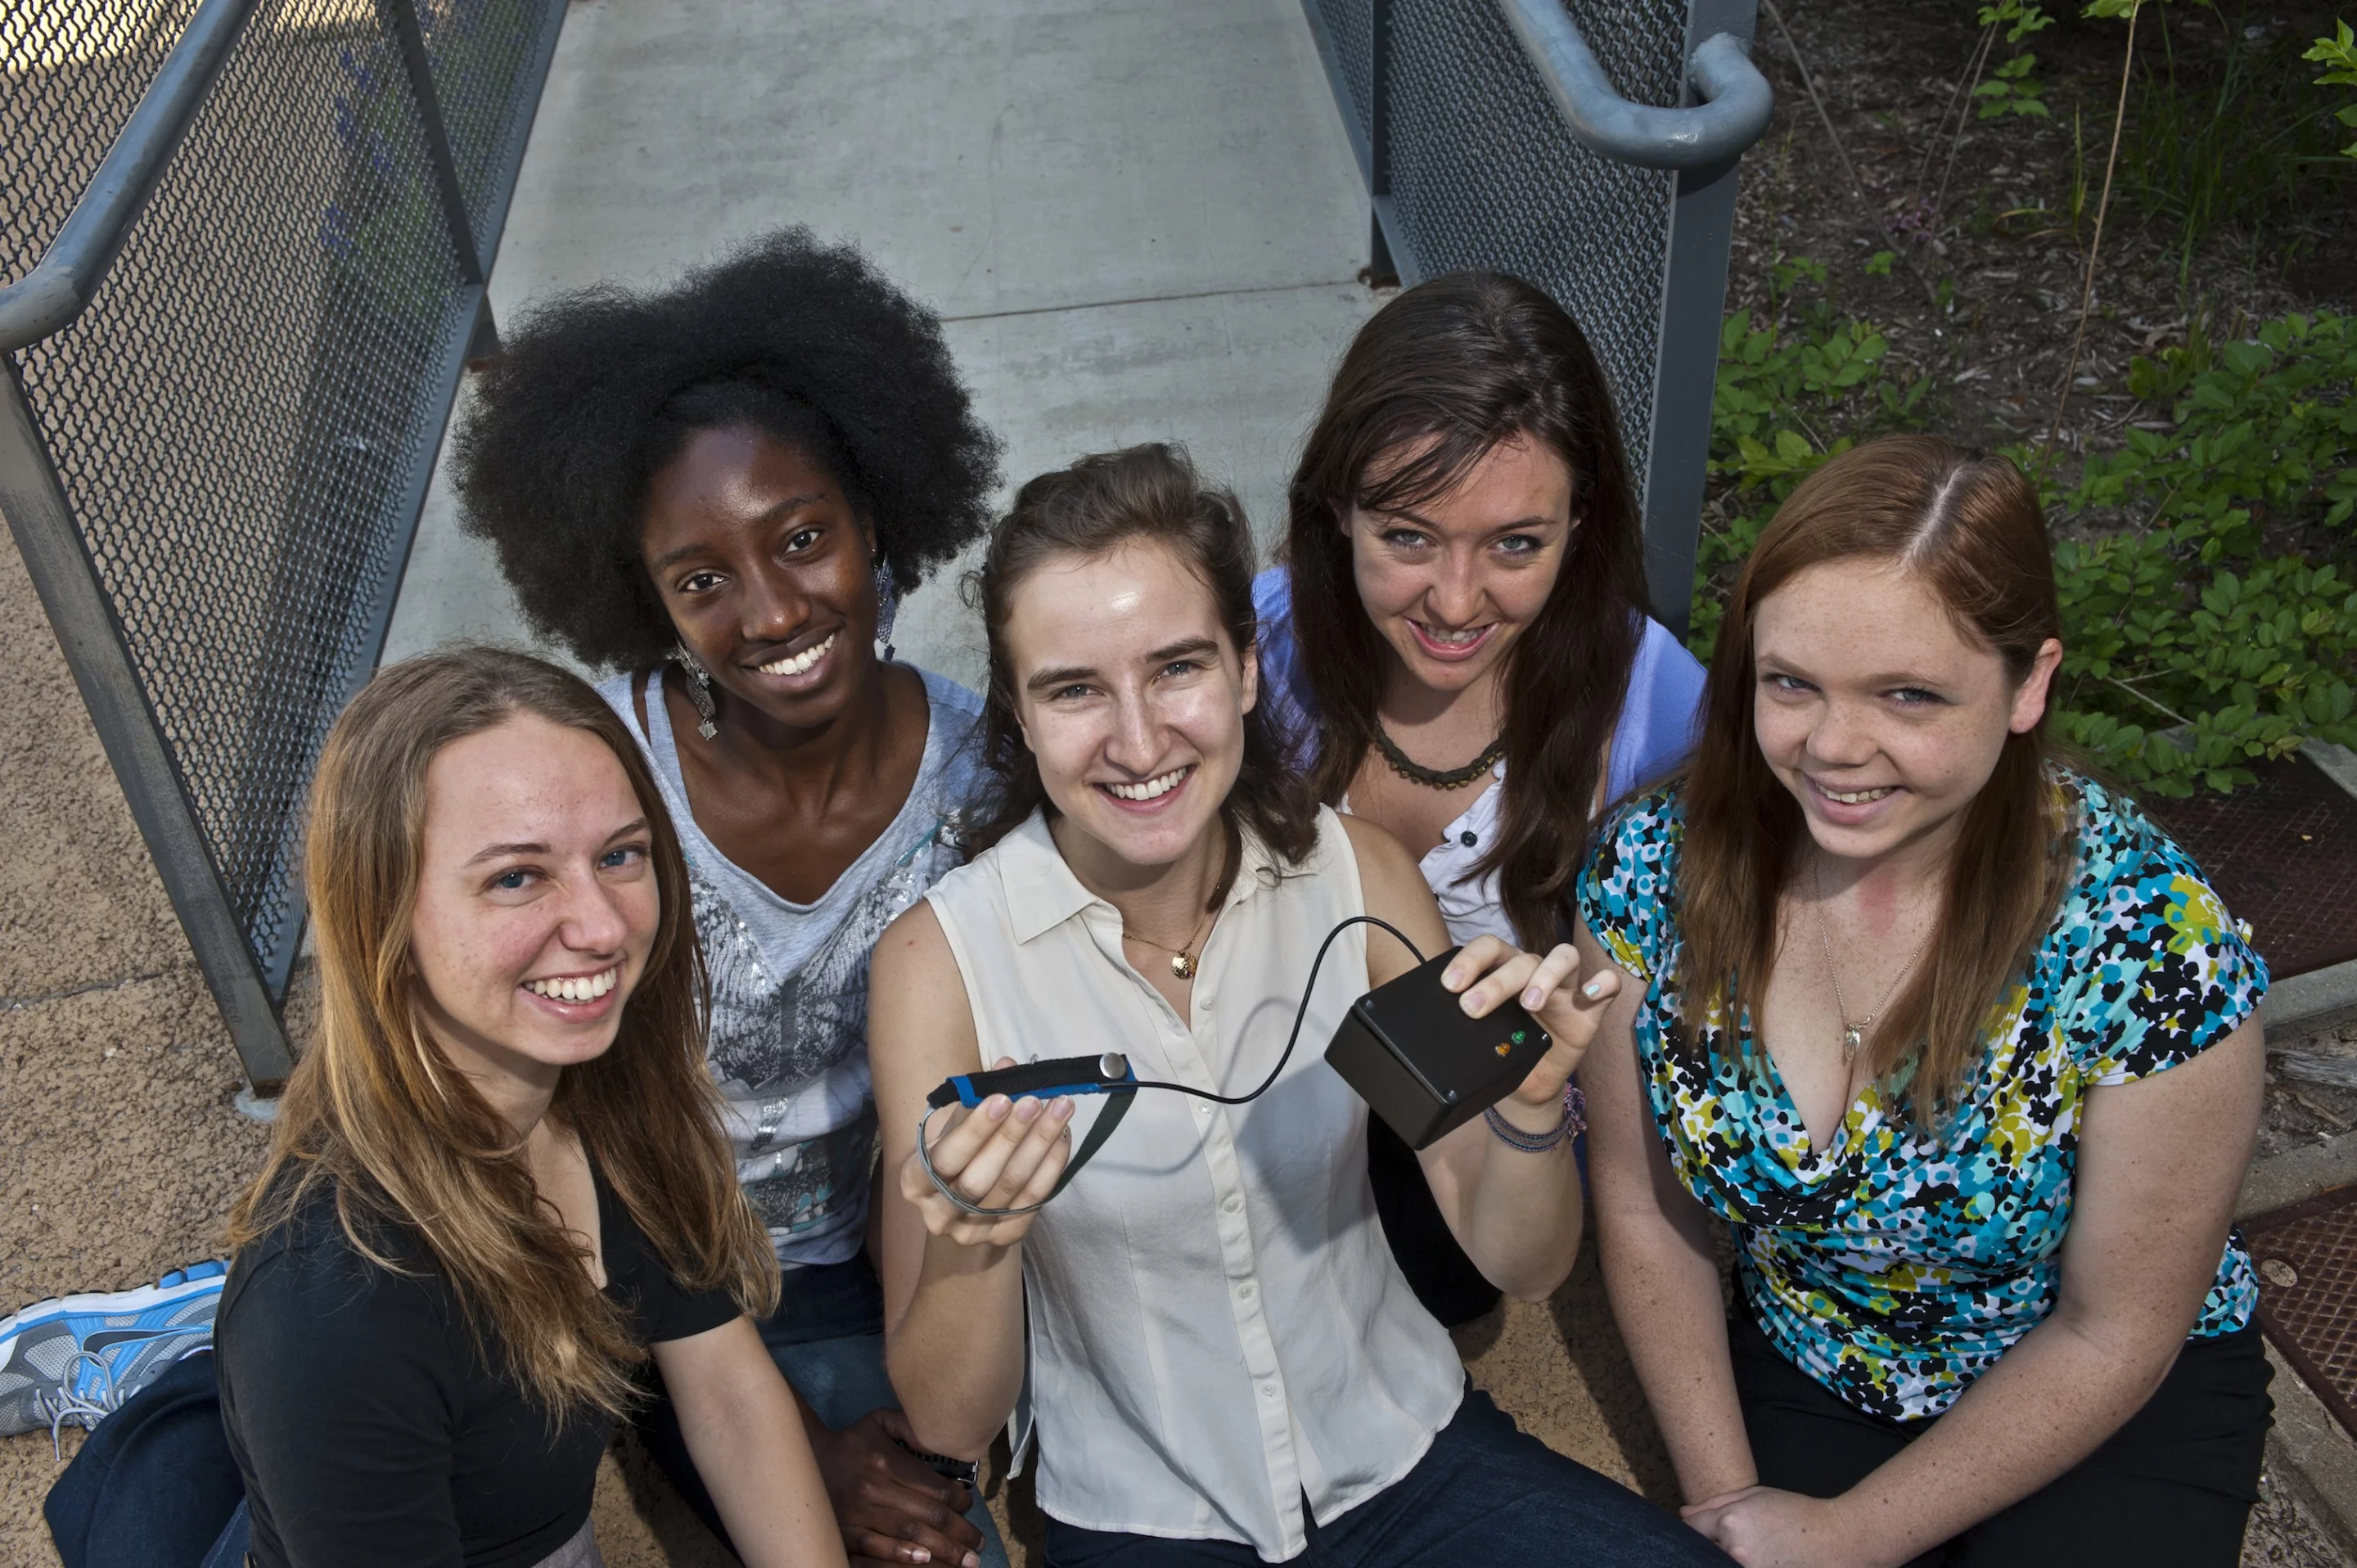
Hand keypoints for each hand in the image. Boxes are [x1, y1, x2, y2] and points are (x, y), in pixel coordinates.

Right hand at [813, 1408, 984, 1567]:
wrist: (805, 1459)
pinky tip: (924, 1562)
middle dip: (960, 1534)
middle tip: (978, 1547)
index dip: (960, 1502)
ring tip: (964, 1562)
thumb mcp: (880, 1421)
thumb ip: (912, 1427)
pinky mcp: (844, 1532)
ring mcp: (857, 1513)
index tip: (970, 1509)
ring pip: (908, 1536)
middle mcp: (874, 1488)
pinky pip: (876, 1550)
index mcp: (887, 1461)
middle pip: (928, 1516)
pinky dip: (901, 1558)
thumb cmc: (852, 1442)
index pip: (935, 1488)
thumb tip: (945, 1441)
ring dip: (941, 1551)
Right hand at [896, 1056, 1074, 1247]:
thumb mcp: (953, 1128)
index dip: (975, 1129)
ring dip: (1039, 1145)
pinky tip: (1063, 1137)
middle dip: (1012, 1136)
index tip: (1003, 1098)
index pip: (944, 1158)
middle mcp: (939, 1214)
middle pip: (979, 1179)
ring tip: (1060, 1110)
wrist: (960, 1208)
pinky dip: (1051, 1168)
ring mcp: (972, 1231)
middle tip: (1037, 1101)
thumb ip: (976, 1099)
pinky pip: (1033, 1203)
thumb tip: (1008, 1067)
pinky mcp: (1002, 1238)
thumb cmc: (954, 1157)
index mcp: (915, 1183)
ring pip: (1012, 1189)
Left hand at [1440, 936, 1620, 1108]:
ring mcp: (1565, 988)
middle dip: (1496, 983)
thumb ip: (1466, 1023)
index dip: (1470, 960)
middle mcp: (1534, 972)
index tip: (1450, 985)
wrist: (1528, 1085)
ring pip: (1564, 957)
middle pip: (1521, 960)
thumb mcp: (1480, 1036)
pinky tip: (1589, 994)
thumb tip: (1439, 1023)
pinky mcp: (1590, 1010)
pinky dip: (1603, 983)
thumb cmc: (1503, 1050)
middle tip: (1473, 1008)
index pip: (1489, 948)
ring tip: (1529, 1004)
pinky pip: (1608, 985)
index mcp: (1503, 970)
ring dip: (1545, 977)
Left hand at [1681, 1486, 1867, 1567]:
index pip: (1692, 1530)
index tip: (1704, 1530)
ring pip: (1718, 1563)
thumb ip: (1715, 1504)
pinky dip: (1742, 1563)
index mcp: (1731, 1522)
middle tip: (1731, 1542)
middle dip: (1710, 1546)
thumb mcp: (1756, 1496)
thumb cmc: (1797, 1513)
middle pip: (1703, 1552)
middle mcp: (1736, 1551)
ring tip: (1751, 1548)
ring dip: (1724, 1558)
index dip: (1695, 1529)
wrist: (1837, 1539)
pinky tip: (1759, 1557)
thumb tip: (1684, 1515)